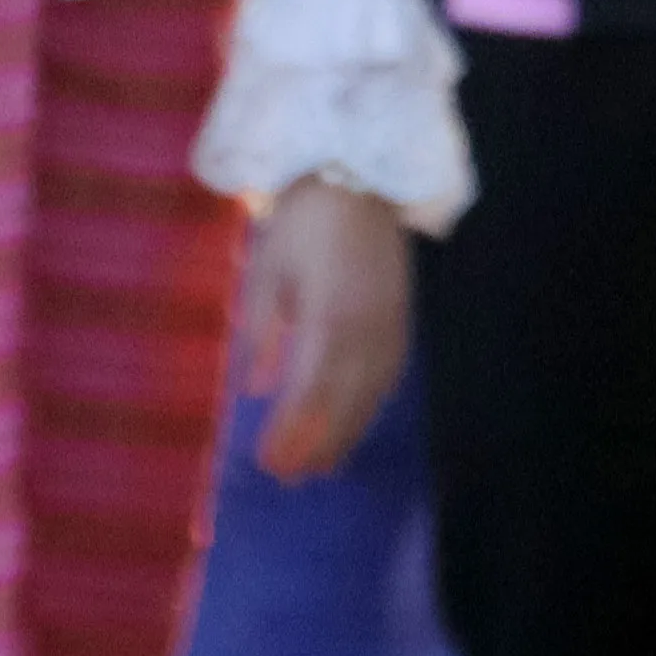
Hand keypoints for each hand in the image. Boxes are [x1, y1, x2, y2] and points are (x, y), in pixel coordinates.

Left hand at [235, 177, 410, 481]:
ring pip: (370, 394)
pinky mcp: (402, 320)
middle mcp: (367, 329)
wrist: (362, 176)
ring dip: (345, 433)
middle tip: (289, 479)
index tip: (269, 463)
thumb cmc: (305, 219)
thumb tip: (254, 388)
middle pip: (345, 401)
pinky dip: (369, 407)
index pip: (312, 388)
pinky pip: (388, 377)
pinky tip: (354, 424)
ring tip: (320, 467)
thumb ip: (262, 331)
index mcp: (330, 315)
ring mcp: (390, 325)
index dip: (292, 431)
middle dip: (316, 443)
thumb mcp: (267, 270)